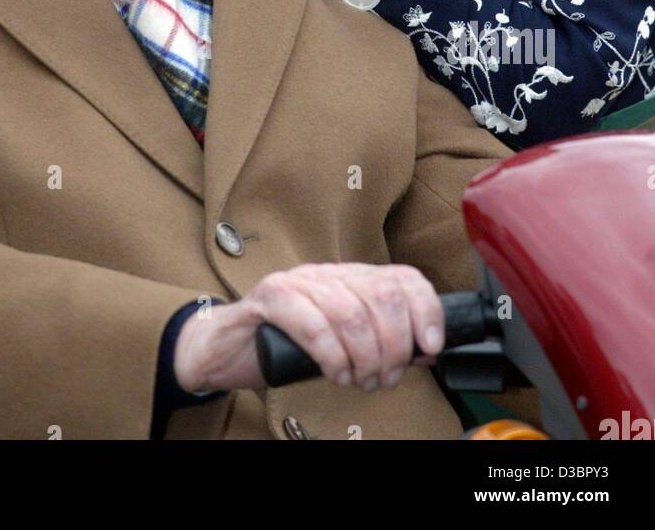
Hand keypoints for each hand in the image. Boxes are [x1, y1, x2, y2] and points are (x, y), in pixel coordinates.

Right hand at [173, 263, 443, 394]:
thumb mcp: (341, 342)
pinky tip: (335, 374)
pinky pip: (313, 323)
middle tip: (385, 377)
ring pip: (351, 312)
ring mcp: (298, 281)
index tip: (430, 347)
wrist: (224, 348)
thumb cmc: (286, 347)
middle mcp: (327, 273)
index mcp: (349, 278)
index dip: (425, 310)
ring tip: (361, 380)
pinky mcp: (270, 298)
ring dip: (365, 357)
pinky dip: (332, 356)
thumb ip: (378, 340)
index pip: (402, 277)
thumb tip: (425, 349)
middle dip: (393, 346)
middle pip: (381, 296)